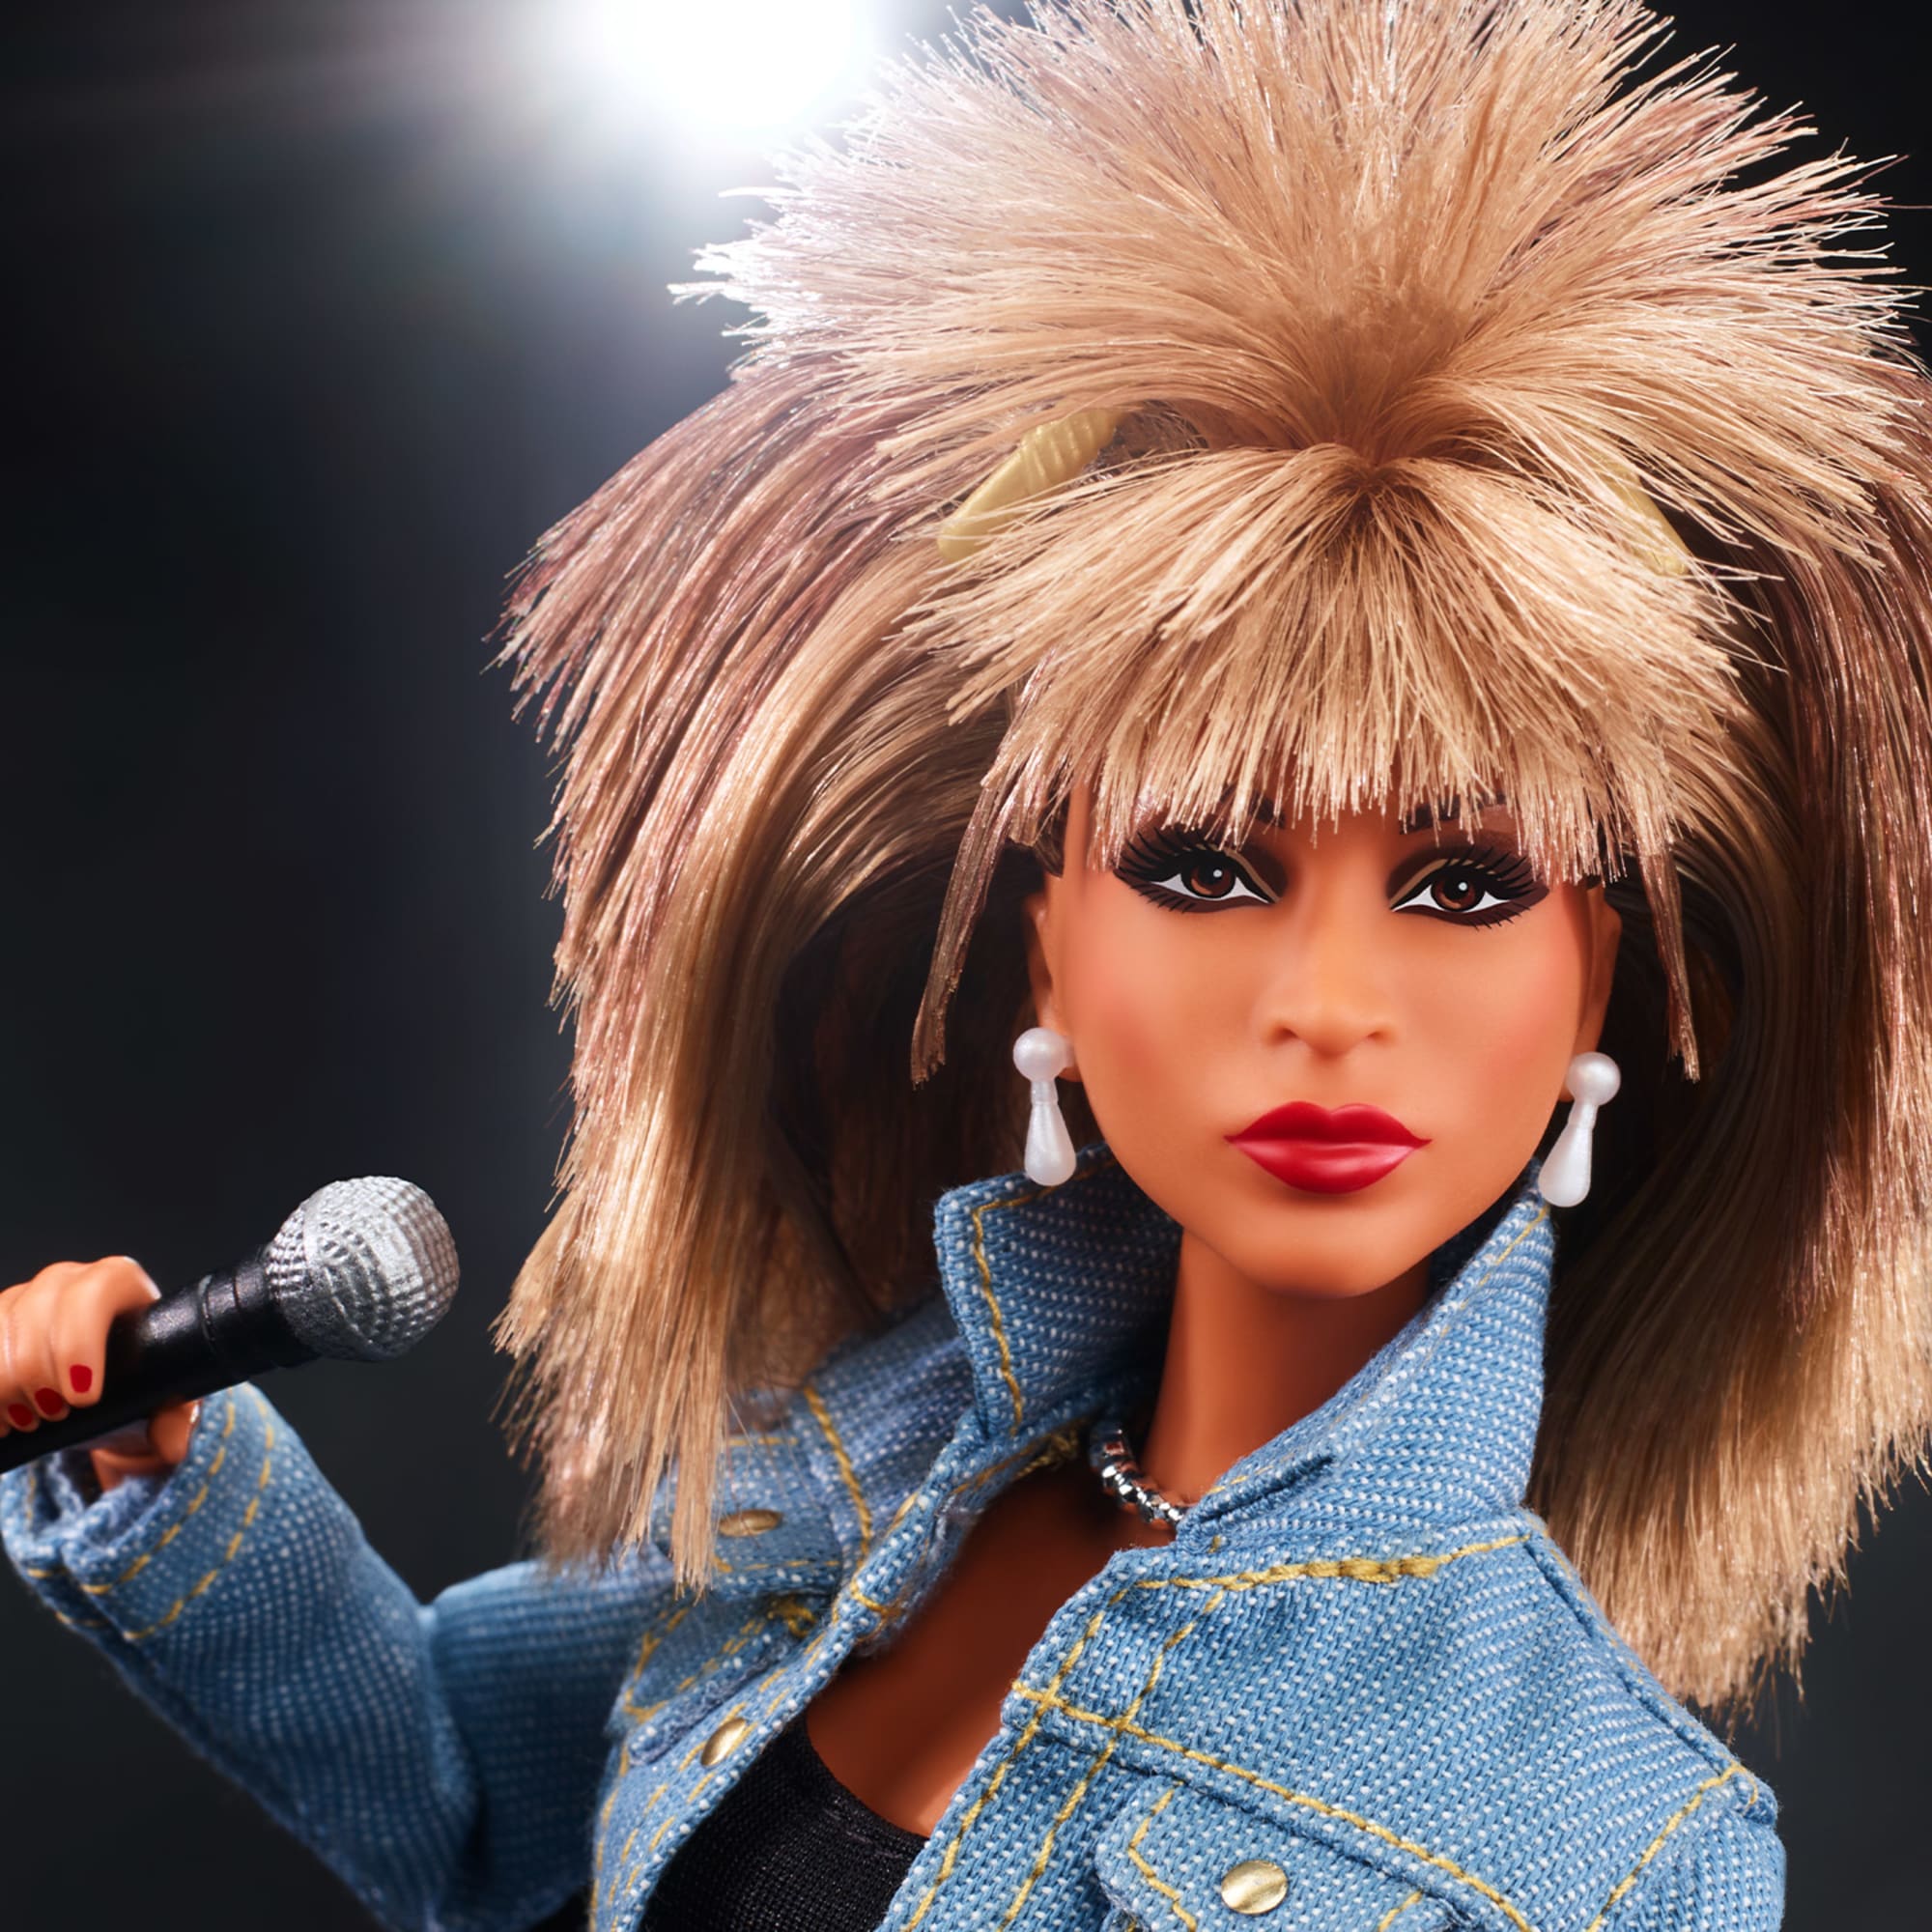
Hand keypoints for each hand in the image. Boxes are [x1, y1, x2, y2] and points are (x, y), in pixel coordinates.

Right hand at [0, 1258, 199, 1491]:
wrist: (103, 1393)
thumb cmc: (137, 1386)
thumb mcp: (162, 1403)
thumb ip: (173, 1421)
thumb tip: (171, 1440)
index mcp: (120, 1284)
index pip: (97, 1290)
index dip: (81, 1343)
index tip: (83, 1399)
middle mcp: (69, 1280)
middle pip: (39, 1307)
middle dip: (39, 1371)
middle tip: (55, 1414)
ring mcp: (26, 1295)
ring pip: (2, 1324)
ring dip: (7, 1382)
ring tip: (29, 1420)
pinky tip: (1, 1419)